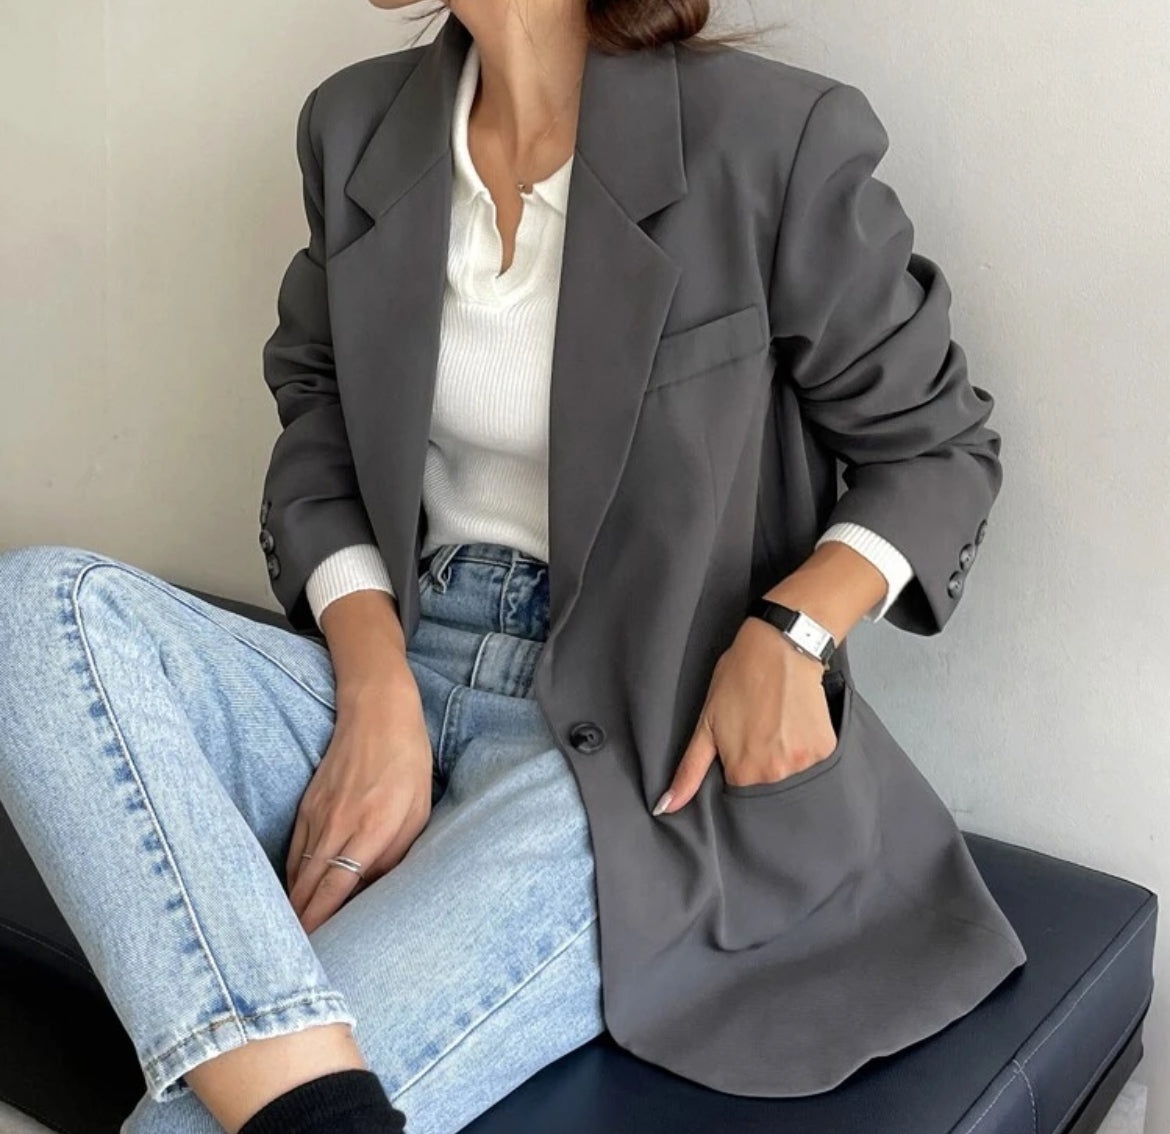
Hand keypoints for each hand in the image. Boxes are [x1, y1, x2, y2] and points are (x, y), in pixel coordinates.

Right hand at [285, 669, 432, 933]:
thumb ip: (397, 854)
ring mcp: (317, 815)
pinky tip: (294, 897)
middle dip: (299, 928)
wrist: (378, 712)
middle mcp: (338, 826)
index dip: (320, 926)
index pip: (336, 891)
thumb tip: (374, 893)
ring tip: (290, 940)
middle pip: (308, 889)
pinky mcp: (307, 806)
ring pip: (297, 873)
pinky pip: (295, 852)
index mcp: (372, 830)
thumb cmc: (408, 763)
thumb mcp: (418, 811)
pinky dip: (293, 878)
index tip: (313, 956)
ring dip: (292, 906)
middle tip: (294, 963)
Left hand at [652, 616, 838, 814]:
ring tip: (777, 723)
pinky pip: (813, 759)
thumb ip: (690, 770)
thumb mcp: (706, 723)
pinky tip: (795, 721)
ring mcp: (804, 762)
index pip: (739, 789)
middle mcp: (777, 774)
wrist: (780, 647)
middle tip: (759, 729)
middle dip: (761, 764)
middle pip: (766, 784)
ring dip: (784, 754)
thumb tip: (666, 807)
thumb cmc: (739, 679)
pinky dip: (805, 744)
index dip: (737, 766)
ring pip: (791, 773)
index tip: (739, 743)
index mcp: (744, 772)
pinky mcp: (826, 748)